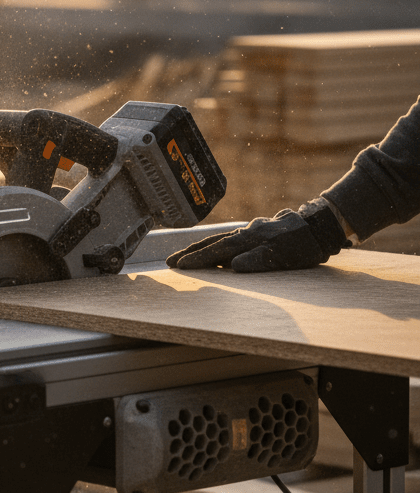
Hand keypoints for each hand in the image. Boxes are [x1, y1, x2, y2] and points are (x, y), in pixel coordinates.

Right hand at [166, 200, 348, 272]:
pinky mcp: (258, 233)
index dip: (196, 259)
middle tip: (171, 261)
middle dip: (190, 252)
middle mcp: (246, 233)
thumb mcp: (283, 257)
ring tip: (186, 257)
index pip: (216, 251)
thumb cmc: (304, 245)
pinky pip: (231, 240)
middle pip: (212, 243)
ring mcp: (251, 231)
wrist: (321, 226)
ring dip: (201, 249)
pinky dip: (217, 246)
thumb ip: (257, 261)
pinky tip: (217, 253)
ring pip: (220, 240)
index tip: (178, 265)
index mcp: (248, 240)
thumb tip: (232, 266)